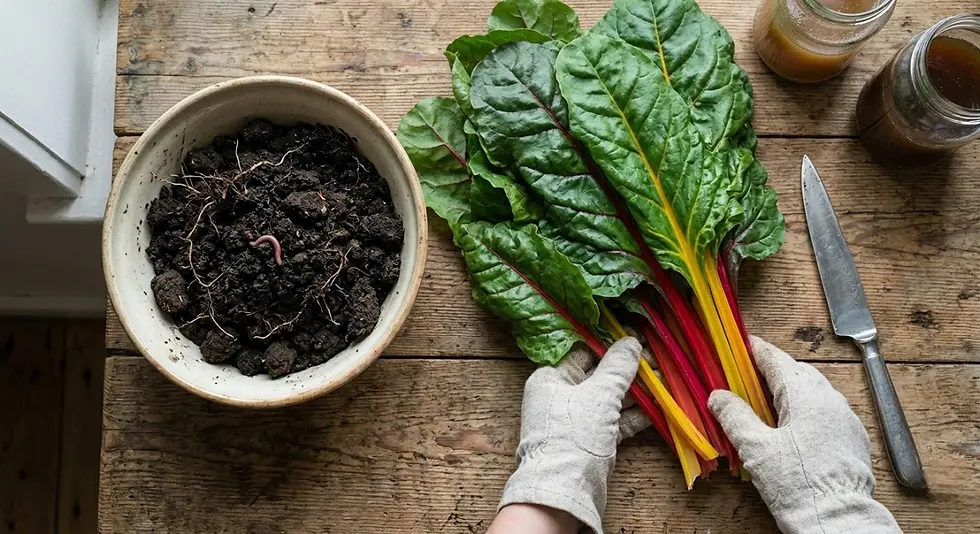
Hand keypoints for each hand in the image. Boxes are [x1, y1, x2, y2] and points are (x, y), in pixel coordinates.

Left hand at [495, 338, 650, 533]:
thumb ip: (617, 368)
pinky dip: (633, 415)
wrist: (565, 489)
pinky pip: (614, 421)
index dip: (610, 345)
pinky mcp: (590, 441)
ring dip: (636, 392)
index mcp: (551, 379)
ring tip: (664, 382)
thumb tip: (631, 343)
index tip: (635, 338)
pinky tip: (657, 407)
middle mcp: (560, 397)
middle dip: (628, 370)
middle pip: (598, 376)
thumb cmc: (573, 435)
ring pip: (609, 400)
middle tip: (656, 361)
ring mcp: (576, 421)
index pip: (582, 354)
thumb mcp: (599, 395)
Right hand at [709, 336, 901, 533]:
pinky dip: (807, 410)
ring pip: (814, 392)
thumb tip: (718, 396)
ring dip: (790, 390)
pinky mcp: (853, 438)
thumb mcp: (755, 449)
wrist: (838, 518)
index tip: (742, 342)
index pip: (776, 360)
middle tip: (748, 375)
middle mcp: (829, 399)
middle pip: (797, 373)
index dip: (756, 349)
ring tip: (768, 401)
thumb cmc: (796, 483)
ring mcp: (845, 418)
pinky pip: (826, 412)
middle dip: (772, 370)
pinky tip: (795, 427)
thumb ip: (735, 416)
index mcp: (805, 394)